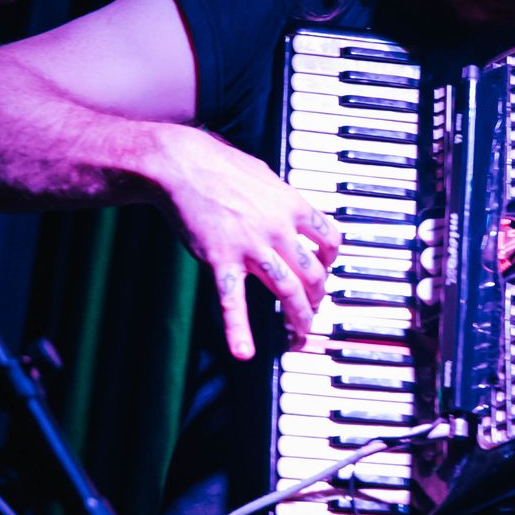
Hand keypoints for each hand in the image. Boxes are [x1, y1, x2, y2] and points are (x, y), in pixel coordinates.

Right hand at [157, 126, 340, 358]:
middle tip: (312, 310)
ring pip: (288, 290)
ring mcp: (251, 246)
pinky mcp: (220, 259)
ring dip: (298, 317)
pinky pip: (233, 300)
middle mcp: (279, 228)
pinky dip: (238, 329)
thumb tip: (296, 214)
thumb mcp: (265, 176)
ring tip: (298, 336)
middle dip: (317, 298)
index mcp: (293, 205)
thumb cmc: (221, 166)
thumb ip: (283, 199)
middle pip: (313, 273)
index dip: (332, 261)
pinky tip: (244, 351)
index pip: (331, 240)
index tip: (325, 270)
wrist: (181, 163)